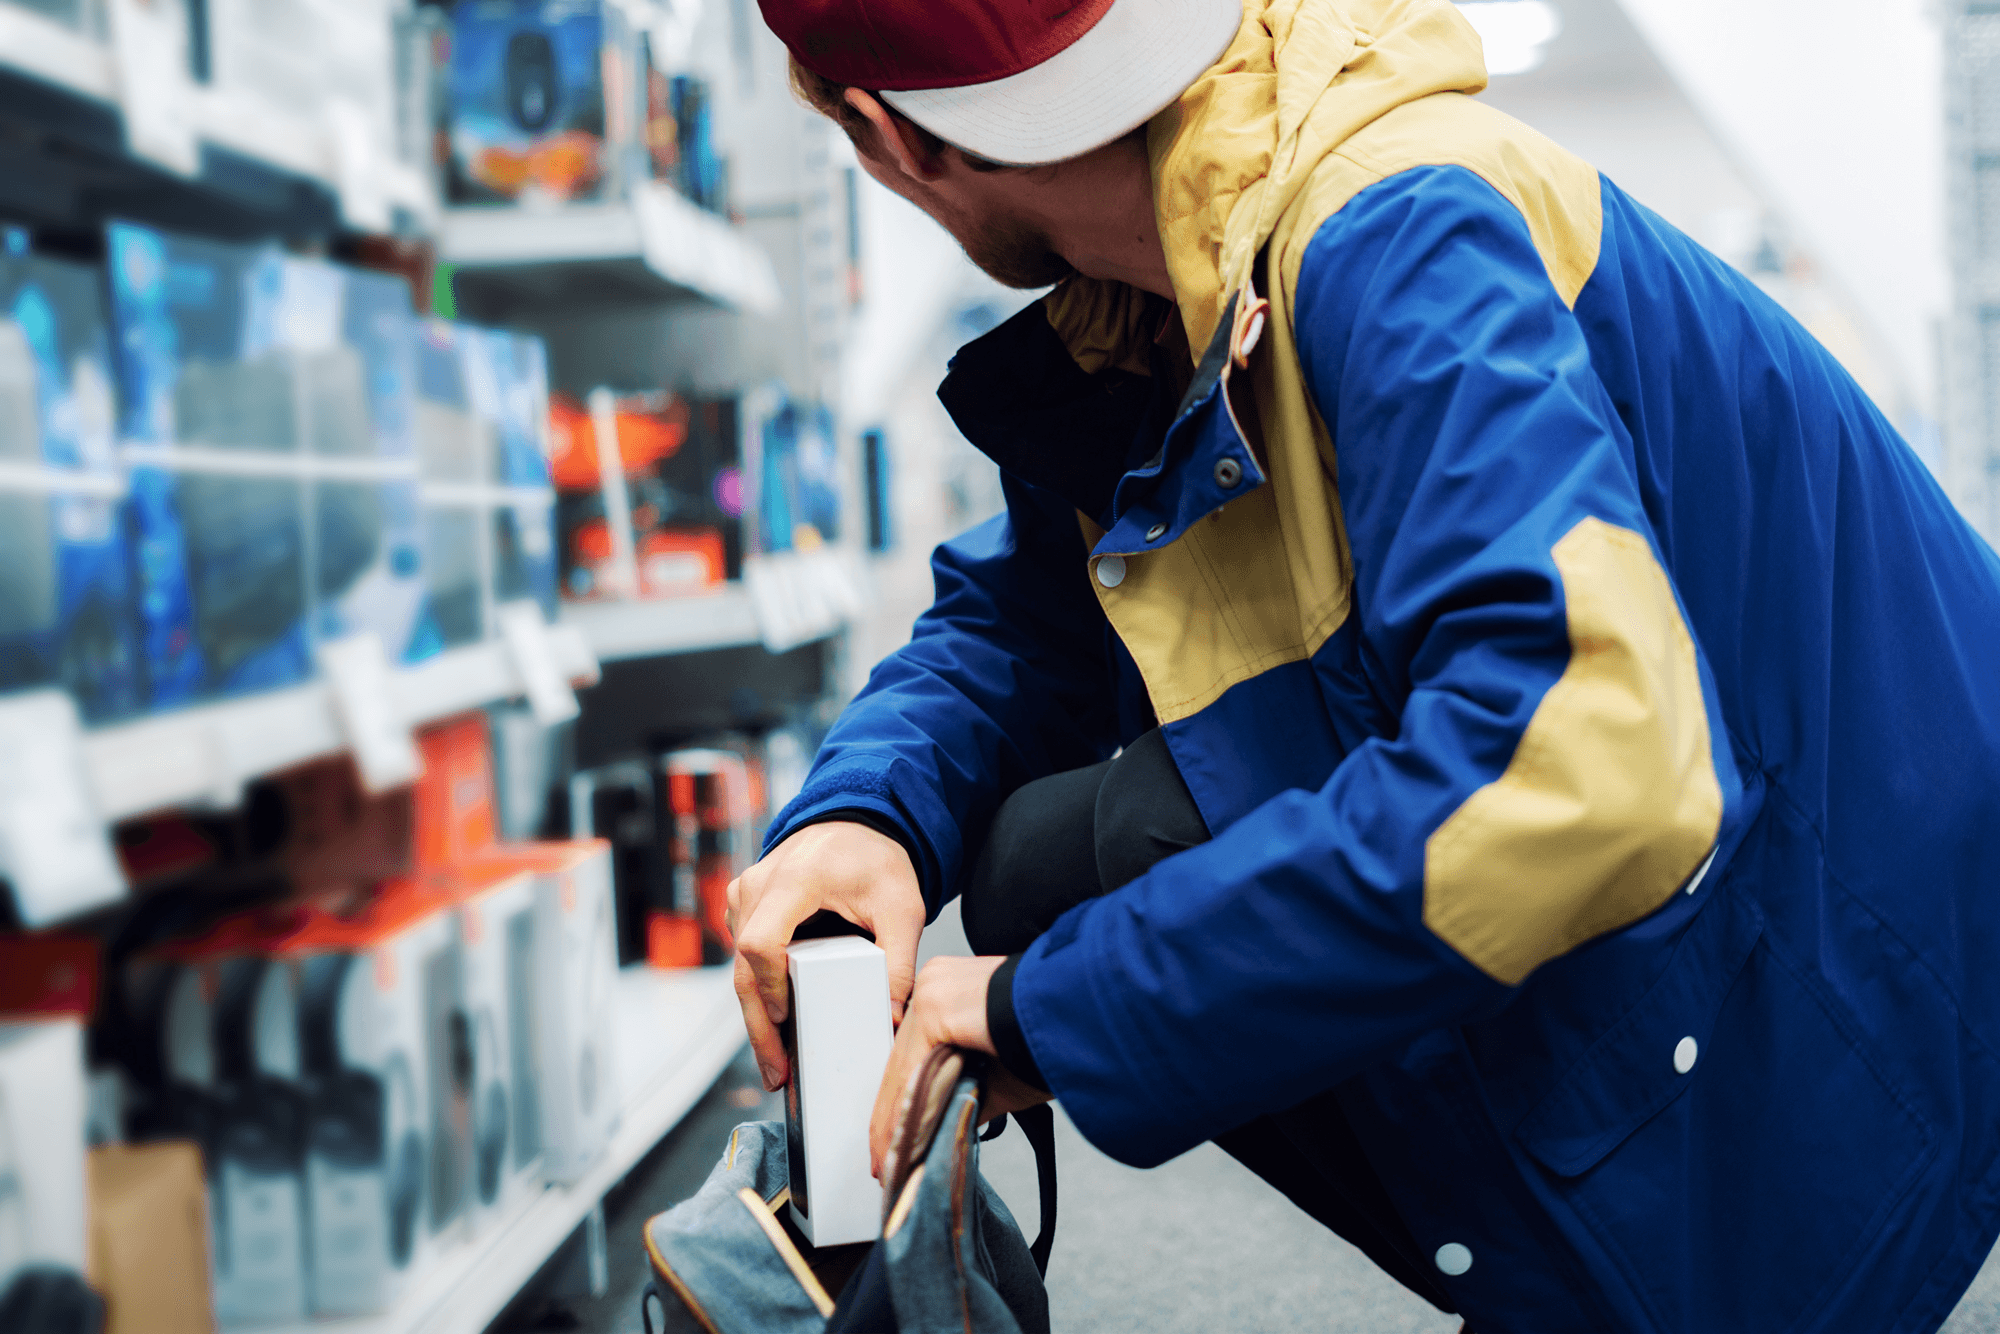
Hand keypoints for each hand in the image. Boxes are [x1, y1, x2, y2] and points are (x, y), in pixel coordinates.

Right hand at [728, 821, 923, 1090]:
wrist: (856, 824)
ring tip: (778, 1063)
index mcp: (795, 879)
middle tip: (777, 1073)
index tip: (788, 1020)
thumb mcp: (902, 907)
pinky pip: (744, 955)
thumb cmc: (875, 859)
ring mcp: (745, 894)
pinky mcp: (744, 906)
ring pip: (739, 965)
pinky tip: (779, 1026)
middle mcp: (759, 884)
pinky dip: (759, 990)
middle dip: (759, 1025)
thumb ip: (900, 960)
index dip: (769, 987)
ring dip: (757, 1013)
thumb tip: (894, 1015)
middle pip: (743, 966)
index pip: (761, 942)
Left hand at [868, 955, 1052, 1177]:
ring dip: (896, 1121)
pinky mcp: (936, 1007)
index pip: (914, 1052)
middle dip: (893, 1115)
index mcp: (950, 991)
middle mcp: (936, 982)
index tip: (892, 1137)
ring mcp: (933, 990)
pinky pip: (912, 1071)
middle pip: (903, 1060)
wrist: (1082, 1016)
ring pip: (904, 1068)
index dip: (901, 1098)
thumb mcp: (999, 1074)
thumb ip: (967, 1092)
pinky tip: (899, 1144)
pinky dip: (904, 1112)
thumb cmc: (1051, 1039)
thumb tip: (945, 1124)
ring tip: (889, 1161)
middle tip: (883, 1160)